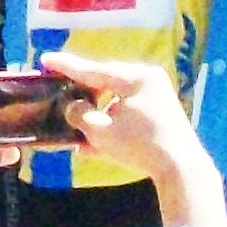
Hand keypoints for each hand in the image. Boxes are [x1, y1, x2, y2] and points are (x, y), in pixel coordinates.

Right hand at [40, 52, 201, 180]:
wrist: (180, 168)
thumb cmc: (139, 145)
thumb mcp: (100, 130)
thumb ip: (80, 114)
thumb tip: (72, 107)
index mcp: (135, 78)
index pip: (94, 70)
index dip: (67, 66)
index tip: (46, 58)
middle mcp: (148, 81)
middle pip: (107, 83)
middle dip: (83, 92)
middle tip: (60, 90)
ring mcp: (157, 97)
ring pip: (117, 101)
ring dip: (97, 114)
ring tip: (76, 125)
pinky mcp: (161, 116)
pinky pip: (129, 114)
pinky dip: (112, 124)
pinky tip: (91, 144)